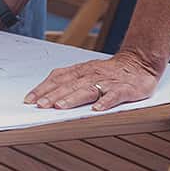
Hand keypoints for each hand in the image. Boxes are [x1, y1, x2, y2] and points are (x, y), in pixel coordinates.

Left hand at [26, 50, 161, 111]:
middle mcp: (92, 74)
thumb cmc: (111, 71)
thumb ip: (70, 81)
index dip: (43, 88)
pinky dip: (106, 101)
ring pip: (88, 89)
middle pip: (70, 84)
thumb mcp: (88, 72)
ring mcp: (109, 81)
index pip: (58, 77)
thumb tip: (46, 95)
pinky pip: (115, 95)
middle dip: (53, 95)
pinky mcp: (125, 89)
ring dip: (73, 98)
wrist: (140, 61)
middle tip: (40, 105)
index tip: (29, 99)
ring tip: (60, 106)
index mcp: (82, 70)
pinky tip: (97, 109)